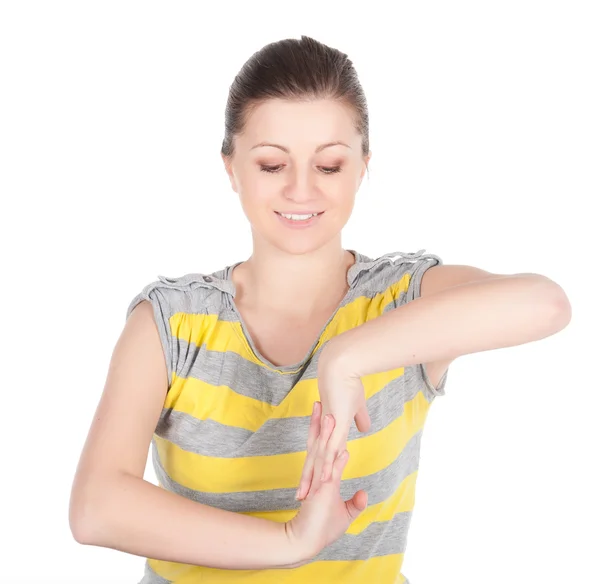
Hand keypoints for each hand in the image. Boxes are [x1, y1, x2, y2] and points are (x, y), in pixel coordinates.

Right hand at [286, 401, 367, 563]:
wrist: (306, 542)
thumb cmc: (323, 529)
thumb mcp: (345, 514)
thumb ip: (355, 502)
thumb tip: (364, 493)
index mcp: (321, 474)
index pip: (320, 446)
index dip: (321, 429)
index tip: (323, 411)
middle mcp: (318, 474)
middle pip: (317, 443)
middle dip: (318, 423)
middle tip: (318, 401)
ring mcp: (319, 482)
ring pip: (323, 453)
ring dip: (326, 435)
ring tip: (327, 415)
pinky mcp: (323, 493)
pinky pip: (331, 473)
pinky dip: (336, 461)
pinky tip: (343, 449)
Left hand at [296, 356, 370, 500]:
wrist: (342, 367)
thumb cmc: (349, 383)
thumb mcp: (356, 406)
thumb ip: (359, 419)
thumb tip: (365, 429)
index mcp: (327, 428)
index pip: (319, 452)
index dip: (314, 468)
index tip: (310, 483)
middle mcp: (323, 430)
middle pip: (313, 459)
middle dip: (307, 479)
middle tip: (300, 497)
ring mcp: (327, 429)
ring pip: (317, 458)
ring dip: (312, 478)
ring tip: (305, 496)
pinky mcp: (334, 427)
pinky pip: (329, 449)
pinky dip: (326, 466)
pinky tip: (323, 480)